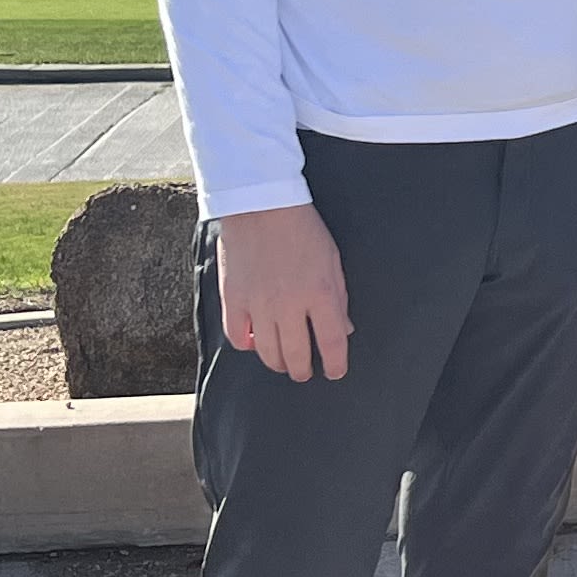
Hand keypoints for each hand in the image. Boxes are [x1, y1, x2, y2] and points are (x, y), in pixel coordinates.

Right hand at [214, 202, 351, 382]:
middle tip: (305, 371)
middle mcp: (289, 305)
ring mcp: (258, 304)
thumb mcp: (333, 261)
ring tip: (284, 362)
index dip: (335, 364)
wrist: (261, 205)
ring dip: (278, 363)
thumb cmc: (303, 229)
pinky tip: (254, 342)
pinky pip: (237, 337)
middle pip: (297, 356)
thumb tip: (343, 329)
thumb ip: (339, 298)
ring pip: (267, 353)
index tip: (335, 371)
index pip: (332, 343)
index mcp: (320, 293)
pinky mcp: (233, 299)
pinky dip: (247, 344)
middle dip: (303, 371)